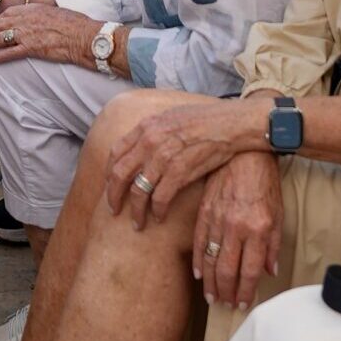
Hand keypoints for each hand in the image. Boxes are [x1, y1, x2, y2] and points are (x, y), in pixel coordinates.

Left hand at [0, 3, 95, 66]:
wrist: (83, 36)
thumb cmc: (74, 24)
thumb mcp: (54, 12)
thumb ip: (41, 15)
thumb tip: (36, 21)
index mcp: (32, 9)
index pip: (7, 13)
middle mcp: (26, 19)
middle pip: (0, 24)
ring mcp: (27, 34)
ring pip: (1, 38)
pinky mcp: (31, 48)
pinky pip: (10, 52)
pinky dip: (0, 56)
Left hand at [106, 99, 254, 227]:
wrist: (231, 123)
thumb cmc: (206, 120)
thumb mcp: (171, 117)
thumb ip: (153, 131)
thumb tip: (140, 146)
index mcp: (145, 127)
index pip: (115, 153)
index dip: (109, 174)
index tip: (110, 187)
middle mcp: (150, 141)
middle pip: (120, 174)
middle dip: (114, 196)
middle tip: (114, 211)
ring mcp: (163, 156)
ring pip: (138, 190)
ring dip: (136, 210)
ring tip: (137, 223)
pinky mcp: (180, 170)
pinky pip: (160, 197)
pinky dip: (157, 210)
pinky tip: (159, 217)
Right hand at [194, 153, 283, 307]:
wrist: (245, 155)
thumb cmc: (265, 184)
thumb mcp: (278, 214)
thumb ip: (273, 245)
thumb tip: (270, 271)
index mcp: (258, 230)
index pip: (250, 270)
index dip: (245, 291)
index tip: (243, 303)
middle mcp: (236, 228)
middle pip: (227, 270)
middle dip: (226, 292)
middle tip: (224, 304)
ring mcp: (218, 220)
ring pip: (211, 260)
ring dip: (211, 282)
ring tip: (211, 297)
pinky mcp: (205, 212)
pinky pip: (199, 242)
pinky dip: (198, 260)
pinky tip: (199, 274)